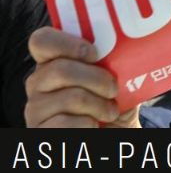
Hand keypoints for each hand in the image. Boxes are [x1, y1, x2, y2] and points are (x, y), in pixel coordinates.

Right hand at [25, 27, 139, 127]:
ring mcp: (36, 108)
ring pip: (71, 97)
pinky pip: (67, 123)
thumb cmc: (112, 102)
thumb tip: (133, 48)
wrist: (113, 132)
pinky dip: (90, 124)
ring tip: (110, 111)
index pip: (42, 40)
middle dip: (97, 79)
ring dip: (100, 105)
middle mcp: (38, 83)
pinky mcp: (41, 131)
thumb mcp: (117, 78)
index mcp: (53, 61)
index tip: (94, 53)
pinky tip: (94, 125)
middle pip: (61, 69)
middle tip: (113, 89)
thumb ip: (116, 61)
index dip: (67, 43)